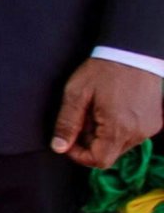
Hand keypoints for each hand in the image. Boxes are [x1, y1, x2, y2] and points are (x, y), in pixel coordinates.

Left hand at [54, 55, 163, 170]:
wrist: (134, 52)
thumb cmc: (104, 70)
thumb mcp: (76, 94)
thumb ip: (67, 123)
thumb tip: (59, 147)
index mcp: (118, 128)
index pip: (99, 161)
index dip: (79, 155)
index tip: (69, 141)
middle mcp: (139, 132)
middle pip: (110, 154)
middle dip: (91, 143)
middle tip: (83, 120)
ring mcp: (150, 127)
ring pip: (121, 145)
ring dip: (105, 136)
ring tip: (98, 111)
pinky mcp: (155, 121)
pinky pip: (134, 134)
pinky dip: (120, 129)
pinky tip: (112, 109)